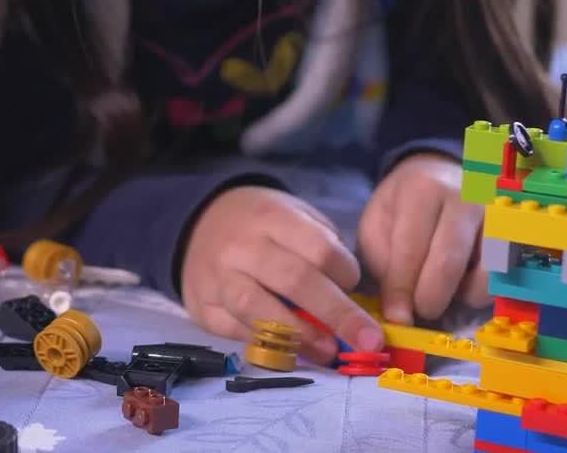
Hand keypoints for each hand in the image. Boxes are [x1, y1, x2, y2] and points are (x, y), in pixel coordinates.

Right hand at [180, 186, 384, 364]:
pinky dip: (268, 344)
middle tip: (368, 340)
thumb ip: (321, 246)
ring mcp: (218, 278)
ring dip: (301, 335)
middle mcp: (241, 247)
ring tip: (328, 351)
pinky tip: (292, 352)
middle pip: (295, 281)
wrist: (197, 223)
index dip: (345, 273)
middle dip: (338, 314)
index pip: (317, 248)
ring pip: (260, 310)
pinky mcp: (203, 308)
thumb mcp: (291, 214)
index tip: (353, 284)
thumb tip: (353, 296)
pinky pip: (238, 331)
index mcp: (270, 217)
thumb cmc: (259, 223)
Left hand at [358, 152, 489, 324]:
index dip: (401, 290)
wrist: (436, 177)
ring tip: (440, 291)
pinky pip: (503, 279)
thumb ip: (382, 263)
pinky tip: (461, 283)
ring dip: (460, 296)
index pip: (411, 249)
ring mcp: (496, 216)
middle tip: (418, 311)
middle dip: (429, 299)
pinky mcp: (514, 236)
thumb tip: (398, 311)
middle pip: (449, 262)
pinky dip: (480, 292)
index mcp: (423, 189)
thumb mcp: (376, 226)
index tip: (396, 317)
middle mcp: (465, 198)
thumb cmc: (402, 209)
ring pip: (485, 275)